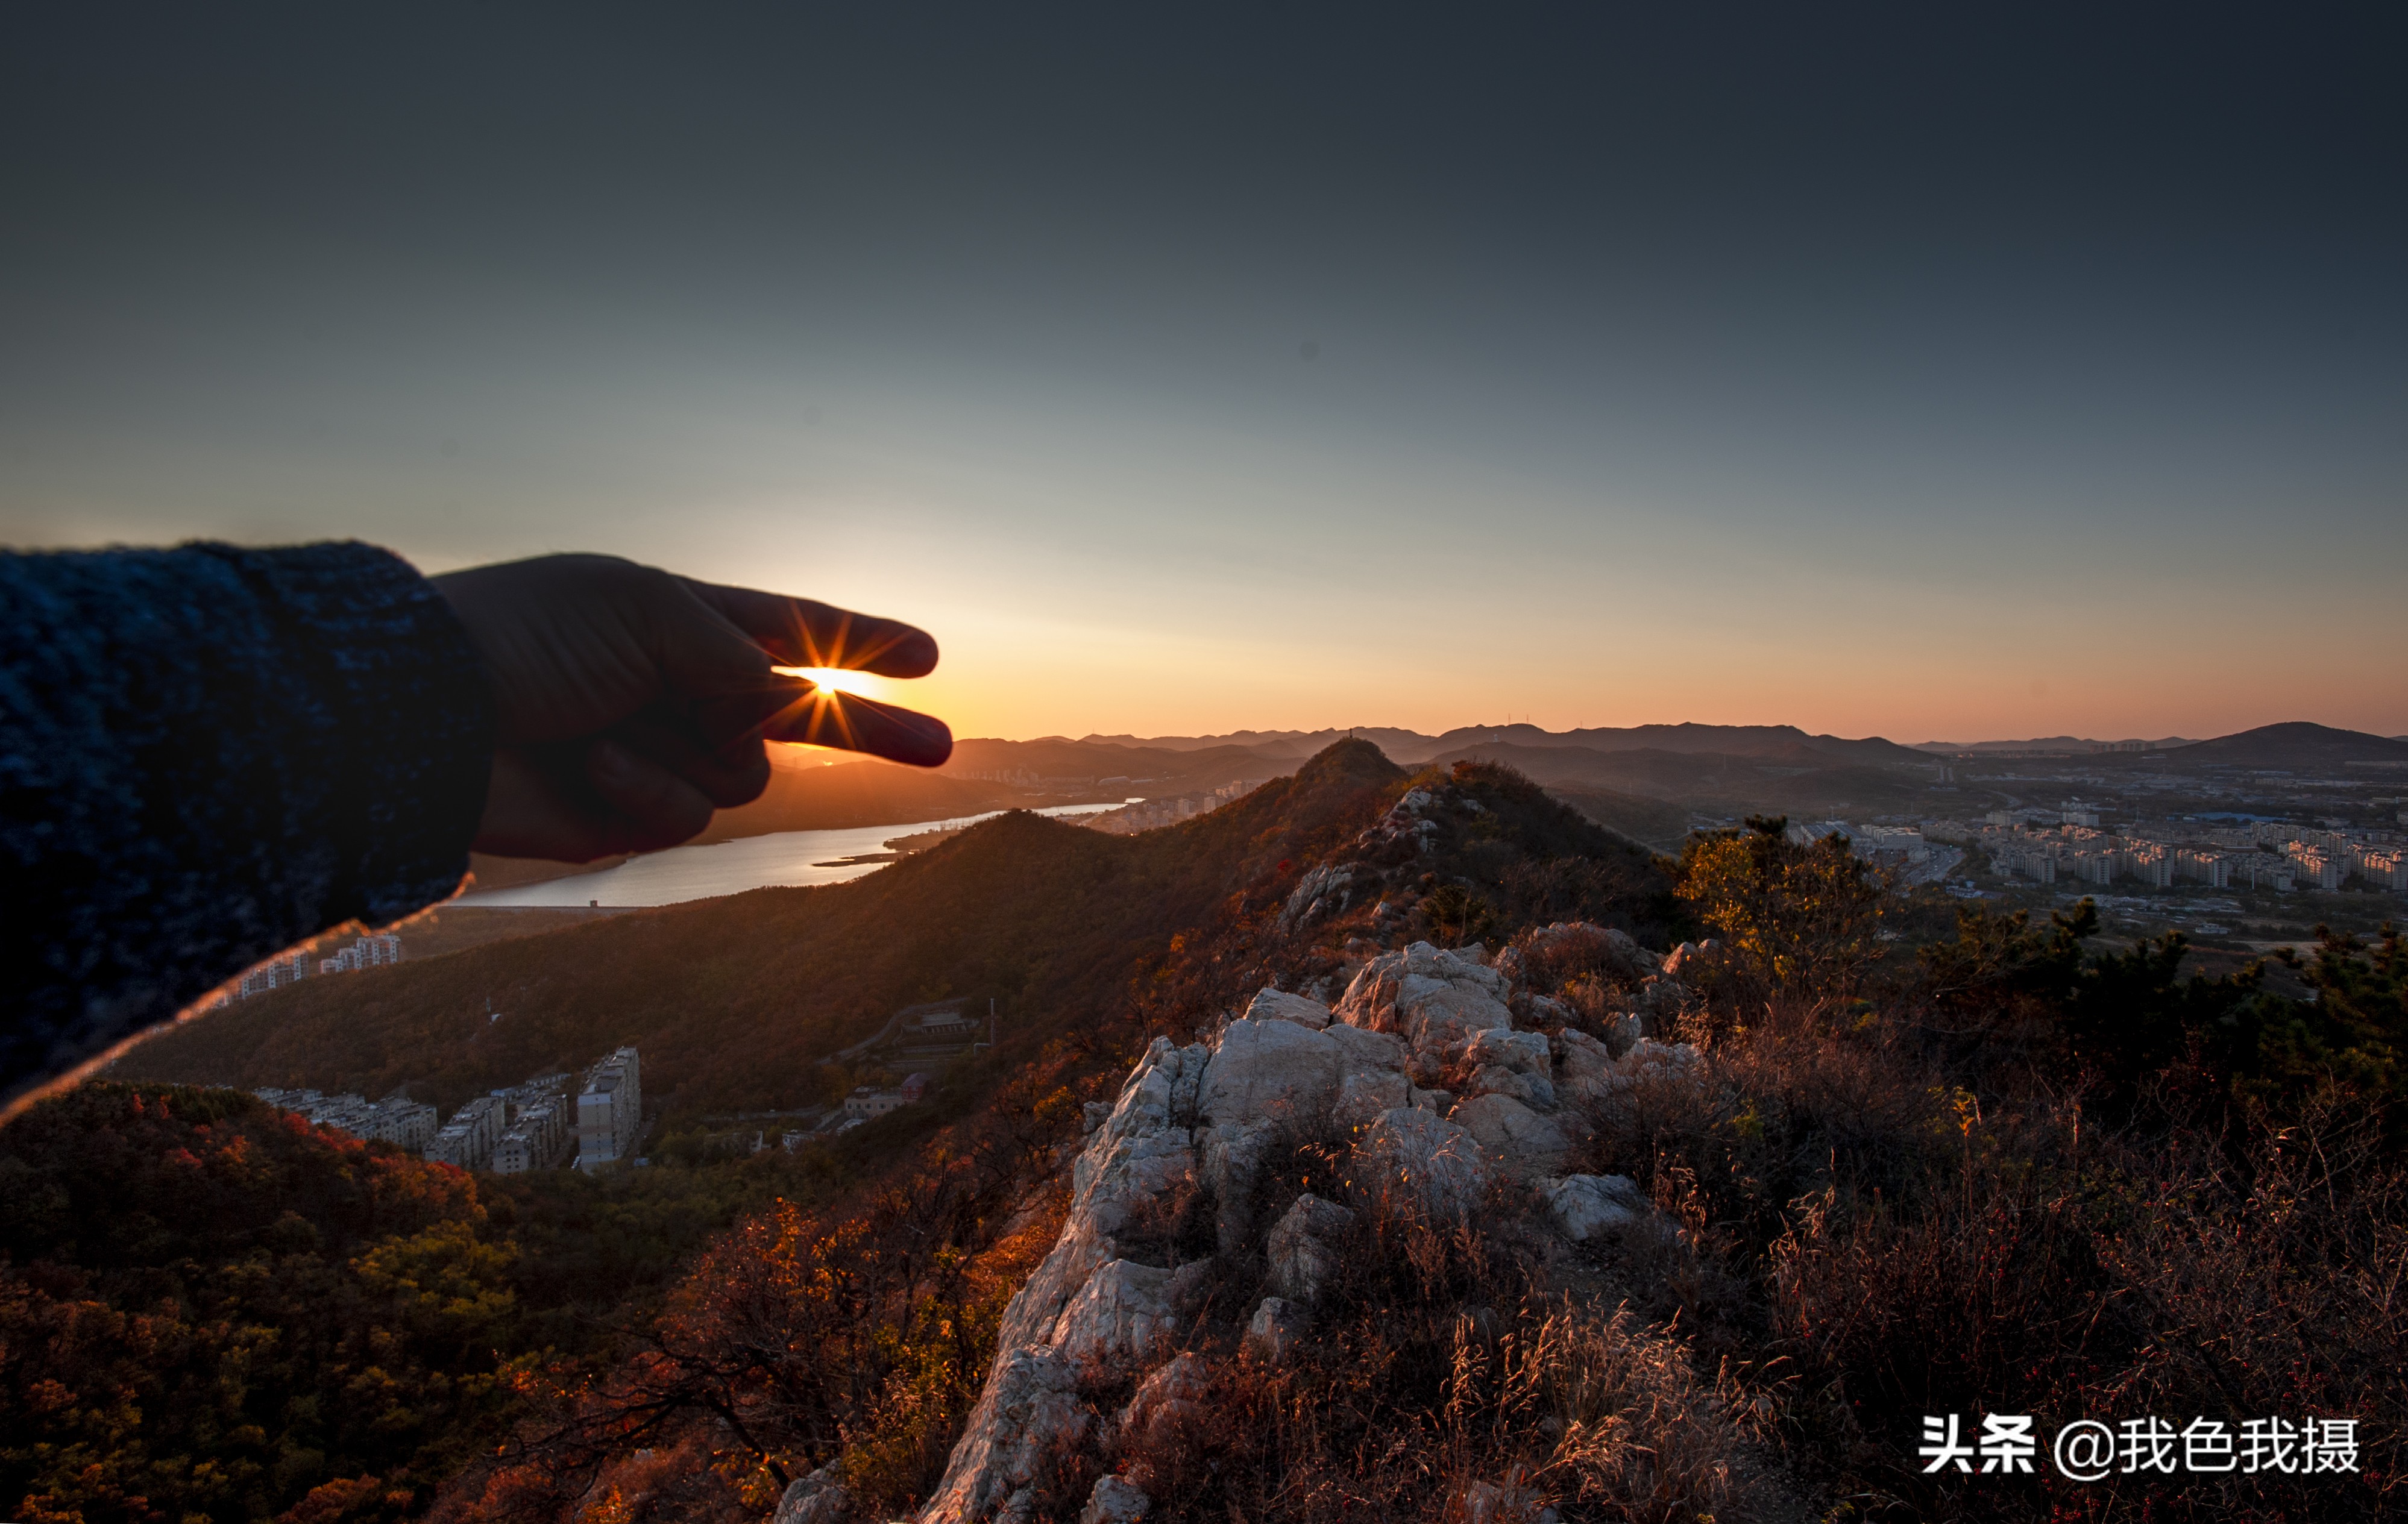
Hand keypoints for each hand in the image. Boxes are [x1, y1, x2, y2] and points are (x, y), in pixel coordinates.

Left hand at [430, 554, 949, 860]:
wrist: (429, 720)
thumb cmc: (525, 639)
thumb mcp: (645, 612)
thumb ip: (733, 652)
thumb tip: (780, 695)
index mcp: (681, 623)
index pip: (791, 629)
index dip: (859, 640)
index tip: (924, 655)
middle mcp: (679, 691)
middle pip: (801, 716)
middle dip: (870, 728)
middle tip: (941, 745)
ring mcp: (659, 757)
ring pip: (743, 776)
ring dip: (691, 750)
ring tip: (611, 728)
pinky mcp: (627, 818)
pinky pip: (688, 816)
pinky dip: (647, 790)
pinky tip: (590, 765)